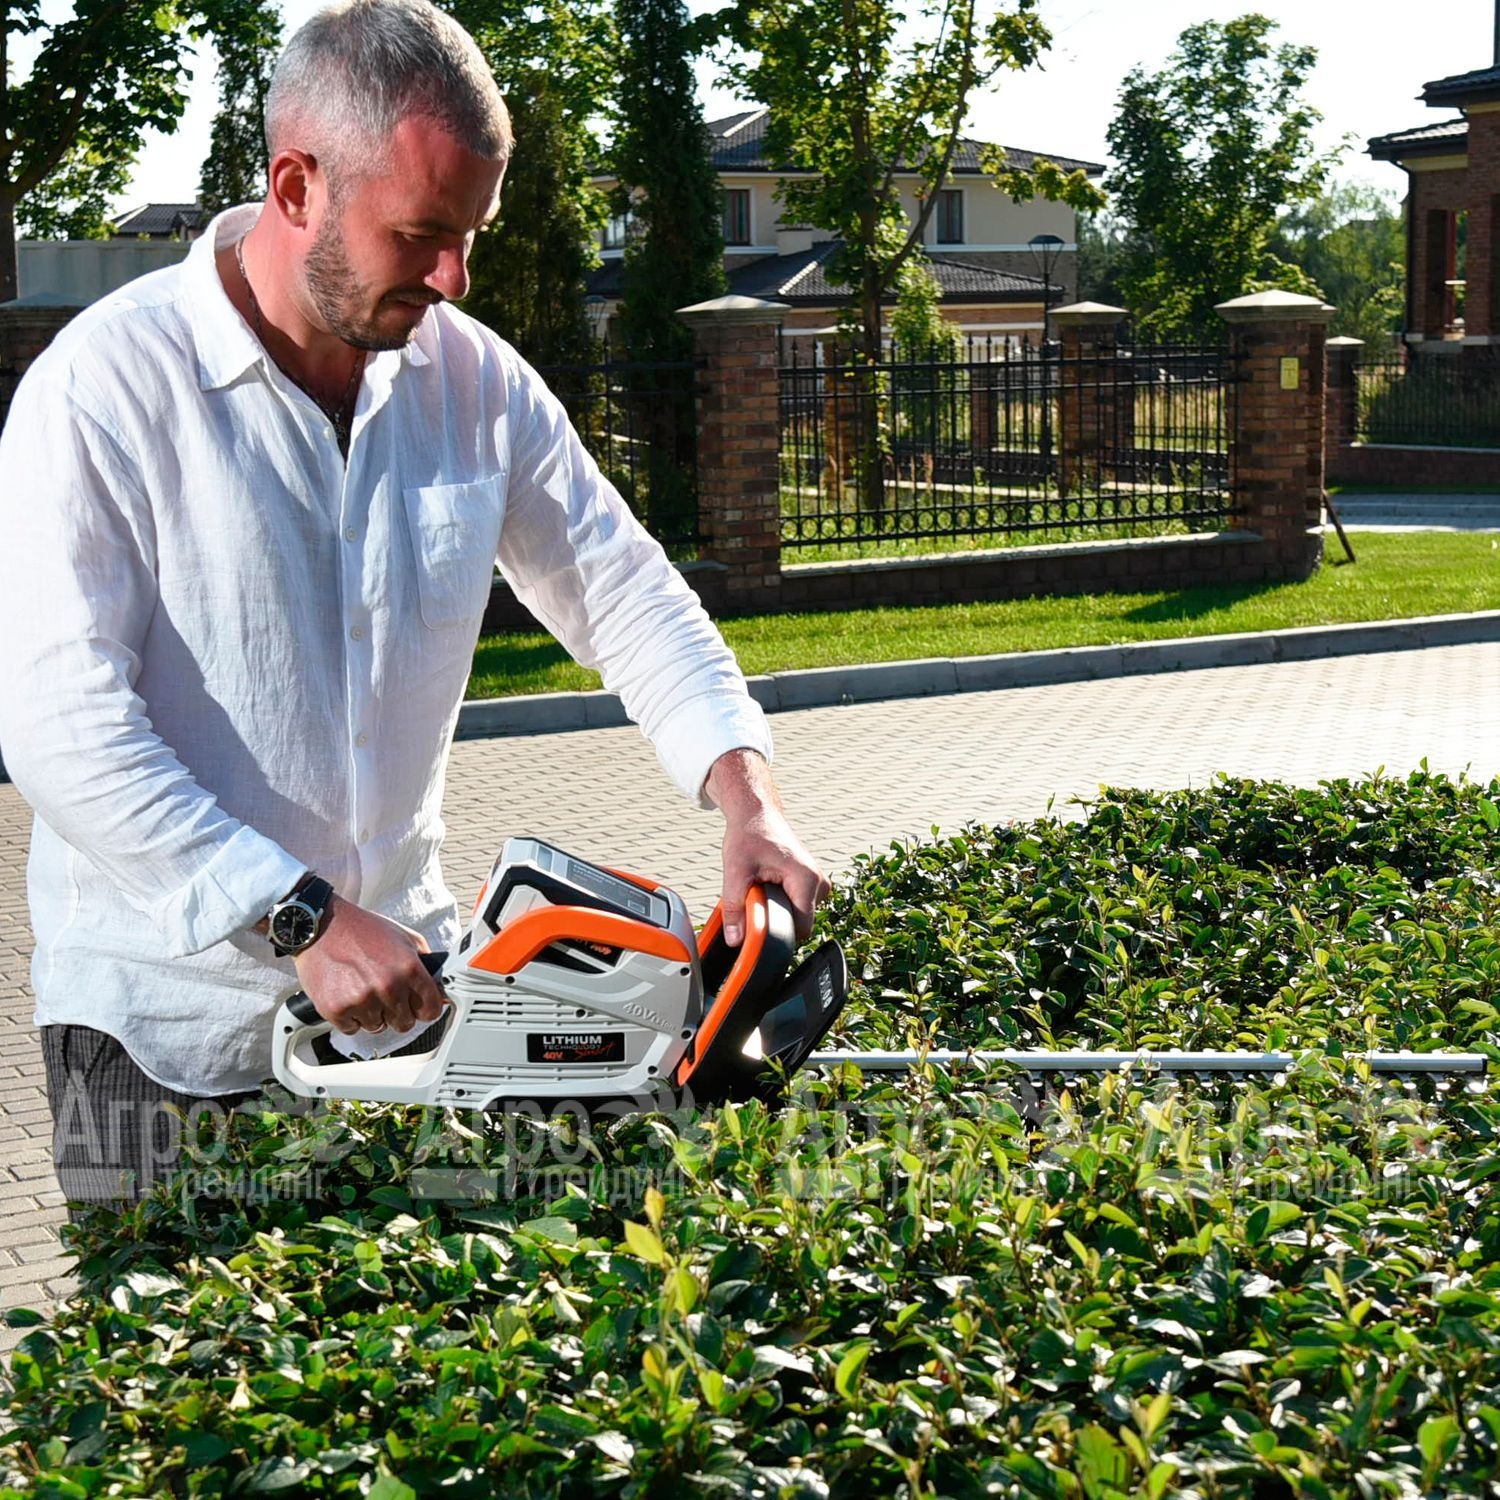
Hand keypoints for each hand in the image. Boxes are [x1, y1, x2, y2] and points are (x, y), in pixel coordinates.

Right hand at [292, 895, 447, 1035]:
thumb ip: (425, 963)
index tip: (420, 1007)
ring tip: (362, 989)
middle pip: (405, 1023)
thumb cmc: (361, 930)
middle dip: (398, 1012)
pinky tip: (347, 994)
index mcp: (408, 968)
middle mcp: (387, 986)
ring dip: (373, 1014)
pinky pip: (353, 1029)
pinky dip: (350, 1017)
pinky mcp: (336, 1009)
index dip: (426, 1009)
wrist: (322, 926)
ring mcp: (361, 1000)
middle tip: (385, 995)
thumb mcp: (404, 937)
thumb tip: (439, 987)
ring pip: (378, 1027)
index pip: (430, 1010)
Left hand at [704, 749, 830, 945]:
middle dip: (775, 920)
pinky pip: (797, 905)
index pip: (800, 929)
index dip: (777, 934)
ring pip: (797, 916)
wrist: (757, 814)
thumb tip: (734, 939)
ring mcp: (817, 883)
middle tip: (755, 898)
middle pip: (799, 924)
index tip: (757, 929)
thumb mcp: (736, 873)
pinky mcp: (811, 883)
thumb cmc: (749, 835)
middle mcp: (818, 882)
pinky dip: (780, 901)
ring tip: (761, 887)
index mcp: (806, 880)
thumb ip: (734, 909)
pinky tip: (768, 885)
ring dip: (777, 910)